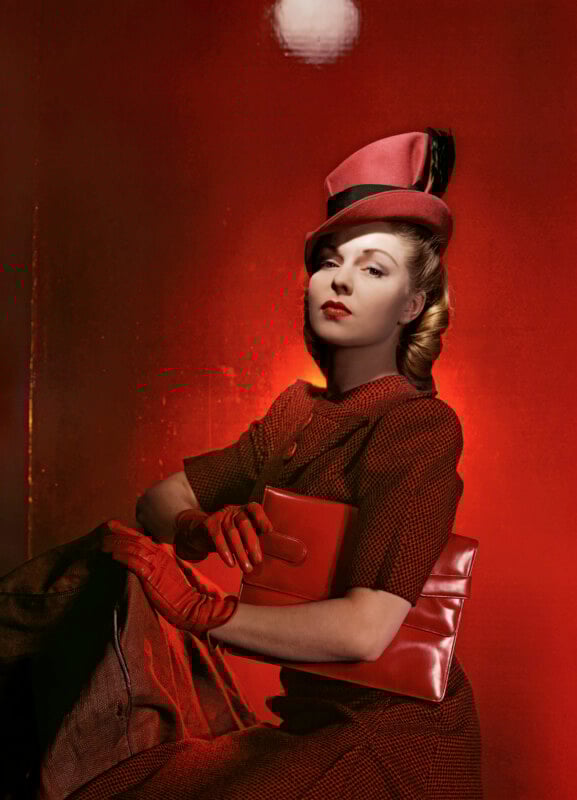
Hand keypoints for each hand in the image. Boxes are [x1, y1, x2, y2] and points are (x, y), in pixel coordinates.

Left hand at [101, 519, 237, 635]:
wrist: (191, 606)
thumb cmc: (180, 594)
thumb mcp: (171, 573)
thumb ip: (160, 565)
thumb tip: (146, 564)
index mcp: (165, 554)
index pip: (143, 539)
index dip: (129, 533)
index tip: (117, 529)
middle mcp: (160, 555)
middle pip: (136, 539)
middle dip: (120, 533)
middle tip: (106, 529)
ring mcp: (156, 564)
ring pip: (133, 548)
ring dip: (118, 544)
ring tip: (104, 543)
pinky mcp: (151, 575)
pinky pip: (134, 562)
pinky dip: (123, 557)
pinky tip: (113, 555)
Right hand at [175, 502, 273, 573]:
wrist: (202, 533)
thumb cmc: (231, 536)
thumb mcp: (244, 534)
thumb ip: (254, 538)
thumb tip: (265, 554)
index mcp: (245, 510)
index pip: (254, 508)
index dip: (262, 518)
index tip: (268, 531)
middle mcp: (234, 510)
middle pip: (244, 523)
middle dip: (252, 543)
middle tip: (258, 561)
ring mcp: (221, 516)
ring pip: (232, 533)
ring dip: (240, 552)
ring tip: (247, 568)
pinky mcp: (209, 524)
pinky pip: (218, 538)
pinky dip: (225, 552)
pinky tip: (231, 563)